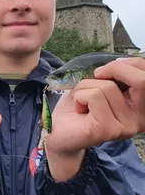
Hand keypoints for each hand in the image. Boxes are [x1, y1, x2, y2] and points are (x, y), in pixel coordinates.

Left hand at [45, 57, 144, 180]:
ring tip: (81, 100)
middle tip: (96, 75)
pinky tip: (79, 109)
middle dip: (115, 69)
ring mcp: (126, 126)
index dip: (131, 63)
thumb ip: (114, 76)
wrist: (59, 131)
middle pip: (141, 81)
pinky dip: (80, 96)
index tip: (109, 67)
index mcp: (141, 107)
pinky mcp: (108, 129)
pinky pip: (95, 96)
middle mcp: (140, 119)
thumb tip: (120, 63)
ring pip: (109, 87)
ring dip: (86, 86)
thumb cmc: (79, 105)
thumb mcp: (99, 84)